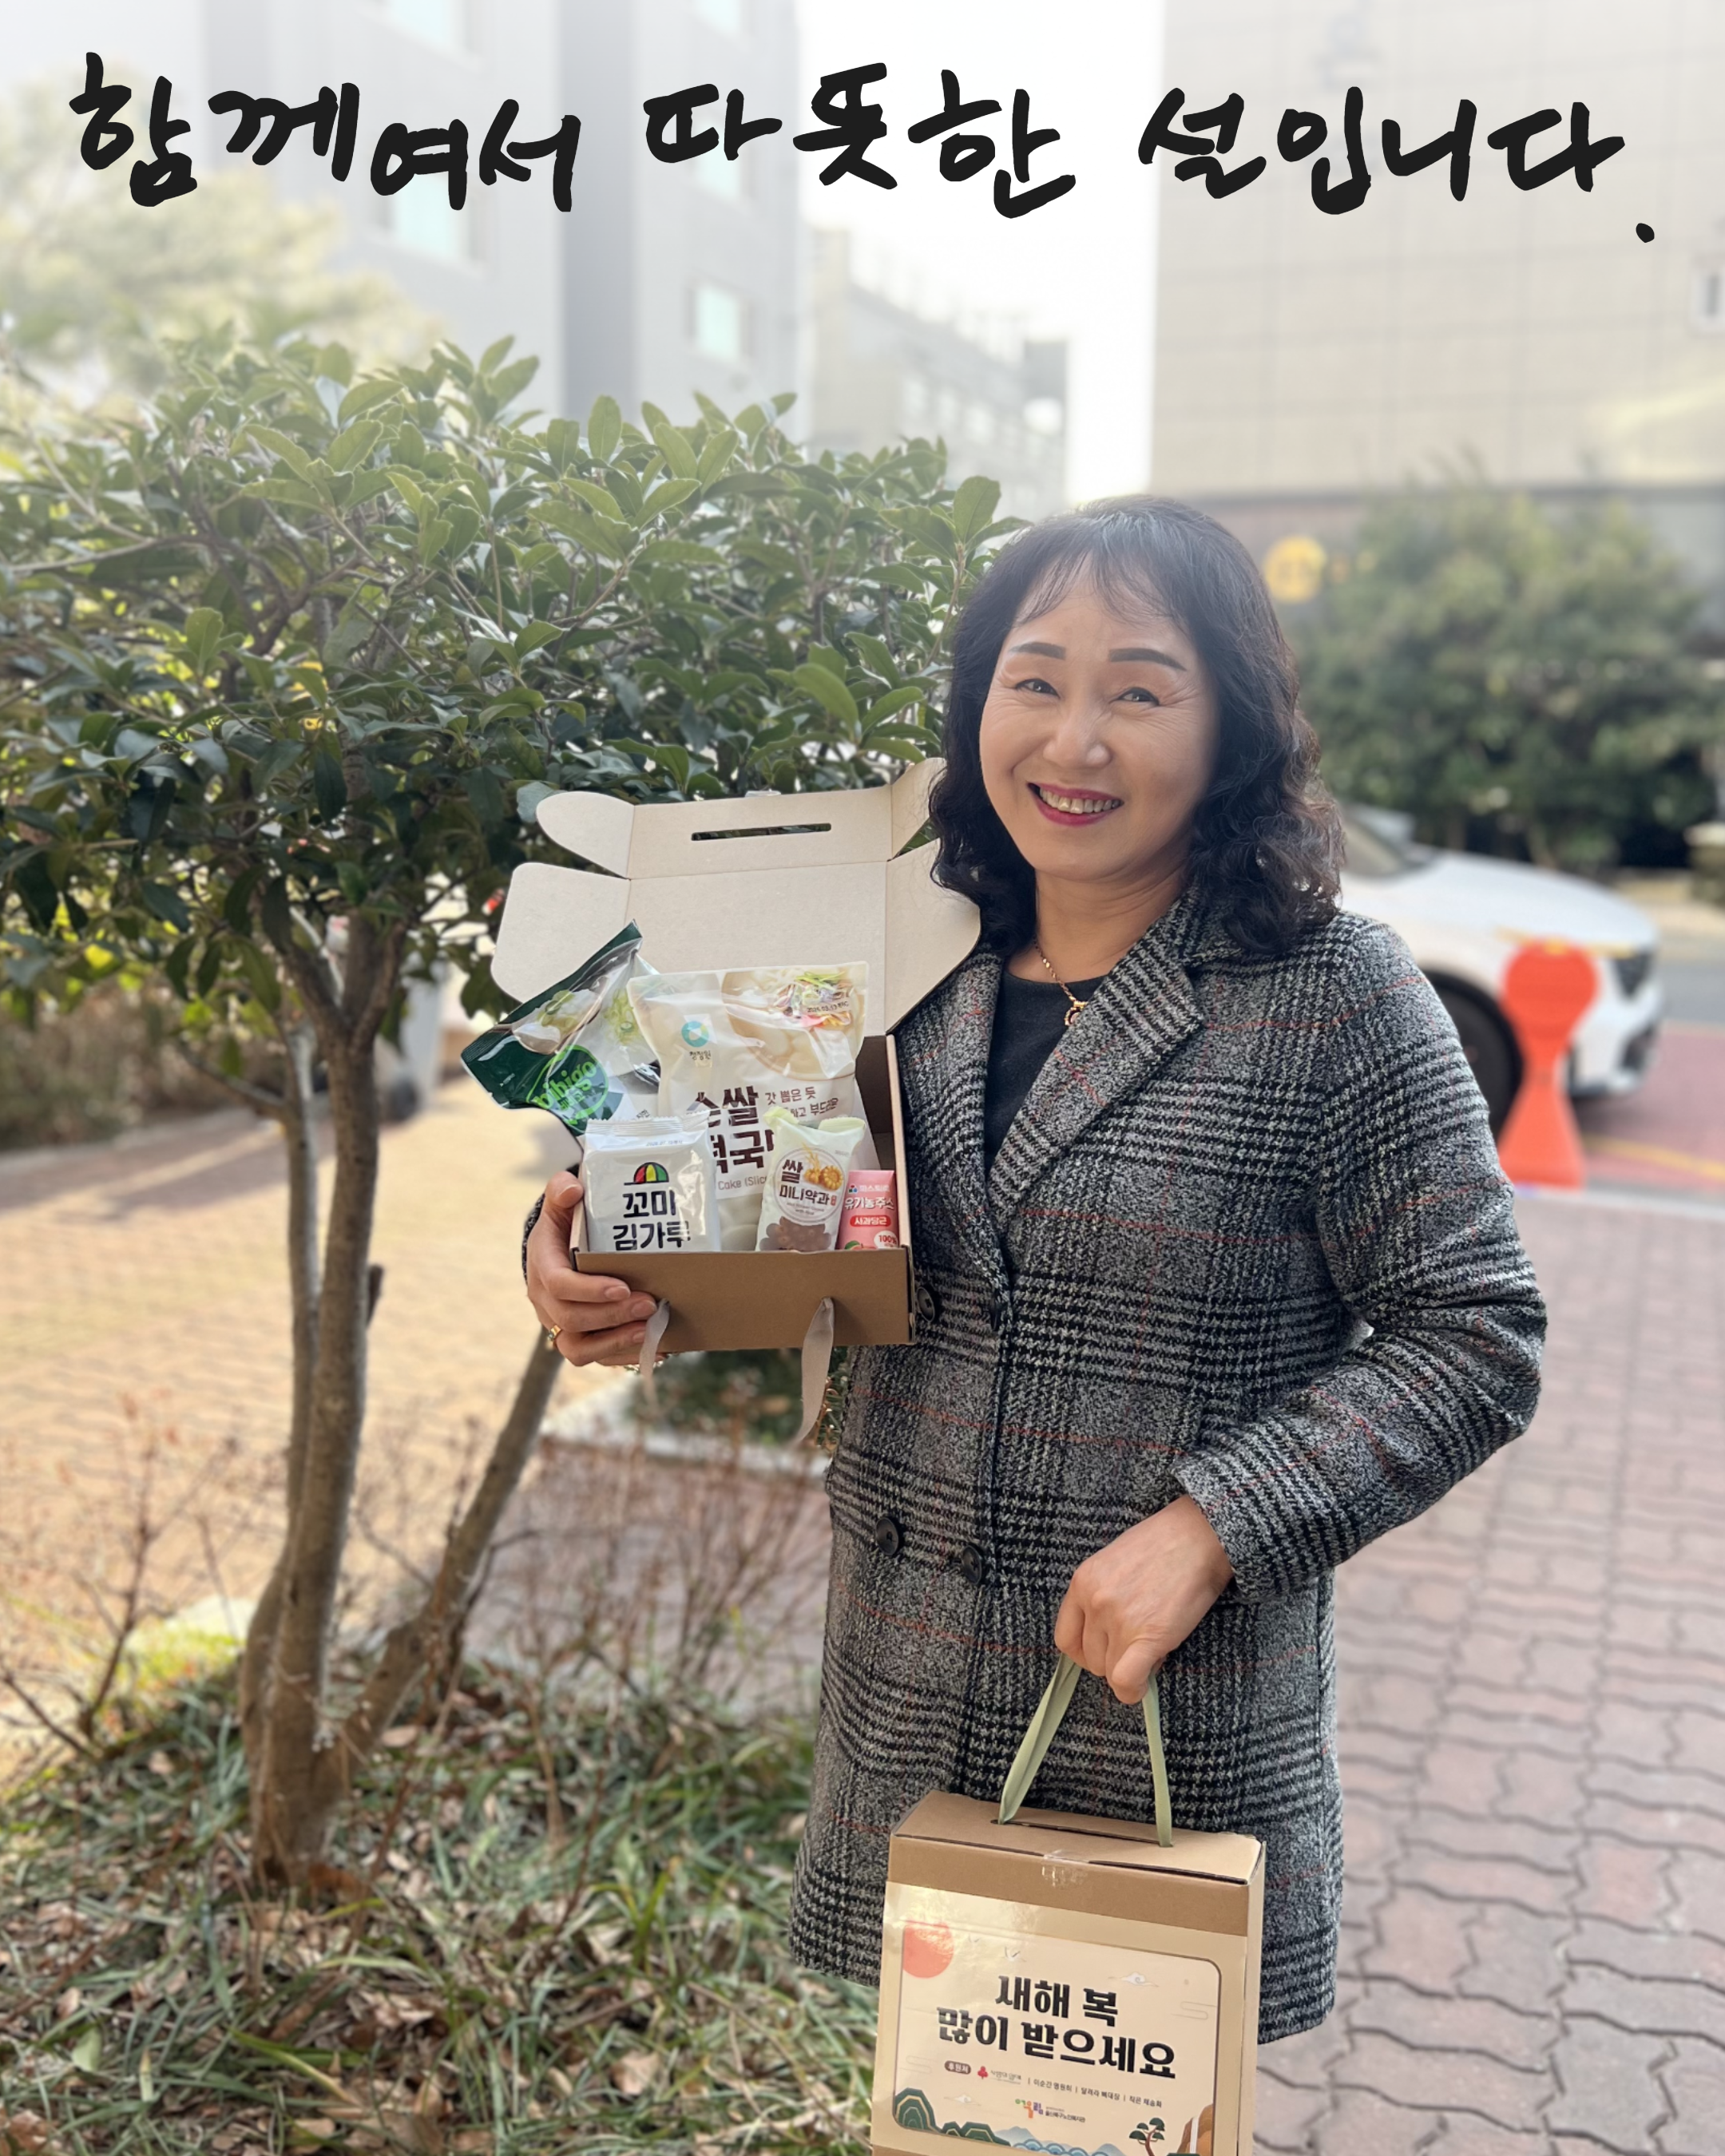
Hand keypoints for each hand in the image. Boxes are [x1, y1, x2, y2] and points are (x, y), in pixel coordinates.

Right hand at [526, 1171, 660, 1368]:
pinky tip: (656, 1349)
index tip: (623, 1287)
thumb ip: (561, 1190)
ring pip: (577, 1348)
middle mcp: (545, 1300)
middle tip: (649, 1304)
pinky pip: (594, 1357)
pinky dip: (624, 1356)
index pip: (559, 1286)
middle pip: (572, 1319)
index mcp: (542, 1266)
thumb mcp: (560, 1202)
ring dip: (615, 1342)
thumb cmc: (563, 1224)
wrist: (555, 1249)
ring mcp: (558, 1323)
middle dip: (612, 1315)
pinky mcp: (577, 1337)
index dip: (589, 1291)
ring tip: (649, 1330)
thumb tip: (573, 1189)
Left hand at [1054, 1497, 1233, 1705]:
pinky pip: (1126, 1681)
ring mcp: (1118, 1620)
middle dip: (1113, 1660)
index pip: (1065, 1638)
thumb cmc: (1163, 1546)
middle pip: (1090, 1659)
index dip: (1085, 1653)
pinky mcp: (1146, 1636)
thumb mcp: (1114, 1564)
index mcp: (1082, 1582)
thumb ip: (1101, 1597)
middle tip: (1138, 1648)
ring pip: (1109, 1672)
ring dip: (1129, 1670)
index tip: (1105, 1653)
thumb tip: (1106, 1640)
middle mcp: (1094, 1602)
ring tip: (1152, 1649)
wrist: (1198, 1536)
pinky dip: (1134, 1691)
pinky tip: (1145, 1684)